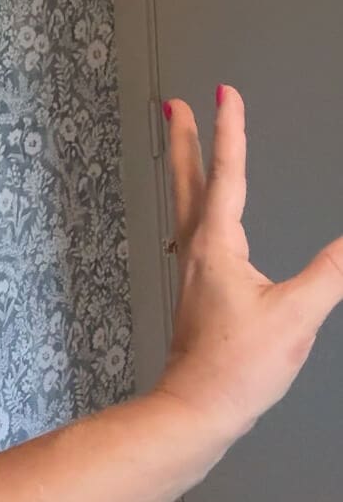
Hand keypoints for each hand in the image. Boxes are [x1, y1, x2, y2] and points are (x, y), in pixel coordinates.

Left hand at [154, 85, 342, 453]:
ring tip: (181, 142)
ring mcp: (190, 269)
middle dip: (184, 138)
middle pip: (187, 180)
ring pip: (184, 202)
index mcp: (217, 245)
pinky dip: (191, 203)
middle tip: (174, 104)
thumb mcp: (296, 316)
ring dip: (183, 167)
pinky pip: (189, 229)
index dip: (231, 131)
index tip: (226, 93)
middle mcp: (196, 249)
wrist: (197, 408)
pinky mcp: (194, 290)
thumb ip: (330, 273)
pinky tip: (198, 218)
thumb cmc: (238, 367)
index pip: (228, 175)